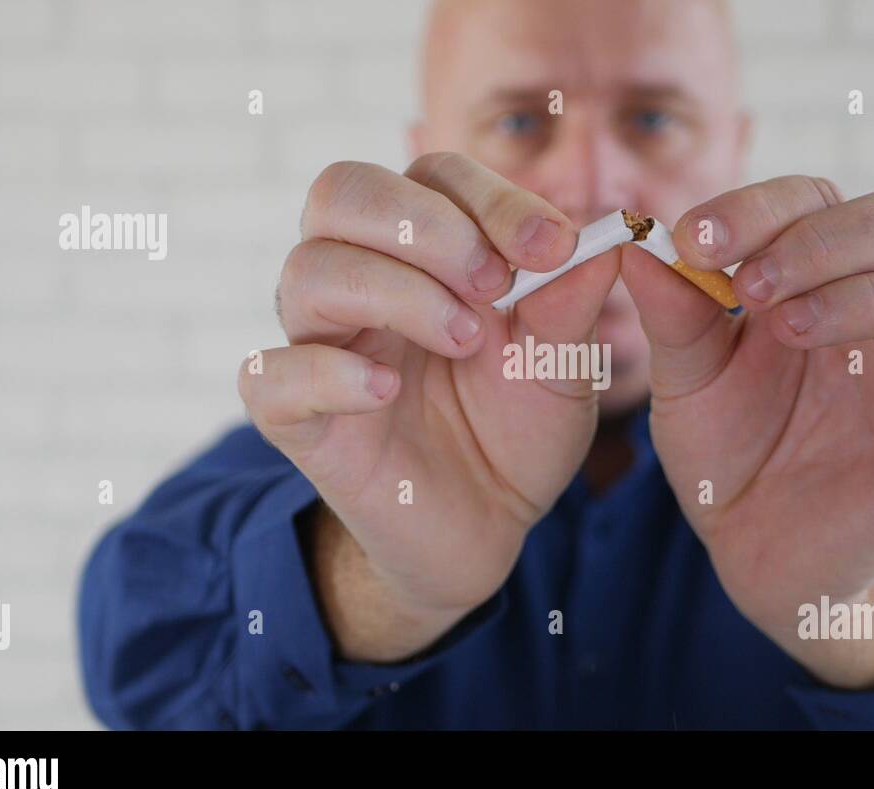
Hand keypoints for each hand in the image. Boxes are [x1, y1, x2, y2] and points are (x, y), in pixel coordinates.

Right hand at [238, 153, 619, 659]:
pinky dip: (327, 372)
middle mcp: (360, 281)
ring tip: (462, 340)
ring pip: (308, 271)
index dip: (490, 198)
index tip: (552, 247)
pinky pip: (269, 374)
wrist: (485, 526)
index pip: (431, 176)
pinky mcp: (296, 418)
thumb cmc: (514, 431)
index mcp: (421, 253)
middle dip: (425, 225)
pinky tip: (386, 390)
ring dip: (395, 292)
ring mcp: (320, 345)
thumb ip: (572, 303)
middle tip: (493, 285)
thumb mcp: (561, 366)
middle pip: (343, 192)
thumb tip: (604, 238)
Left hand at [620, 176, 873, 686]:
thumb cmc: (729, 452)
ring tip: (791, 330)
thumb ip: (673, 316)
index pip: (817, 201)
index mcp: (823, 276)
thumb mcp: (687, 382)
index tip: (694, 239)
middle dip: (824, 240)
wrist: (755, 550)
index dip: (761, 207)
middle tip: (751, 290)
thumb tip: (637, 240)